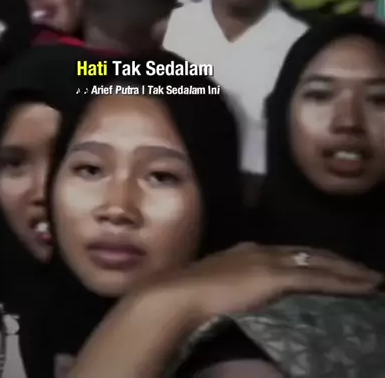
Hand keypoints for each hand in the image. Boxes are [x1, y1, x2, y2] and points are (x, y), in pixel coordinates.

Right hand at [172, 242, 381, 326]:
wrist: (180, 293)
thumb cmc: (190, 294)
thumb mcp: (216, 284)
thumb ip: (233, 283)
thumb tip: (240, 292)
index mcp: (249, 251)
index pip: (292, 254)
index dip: (316, 259)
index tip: (335, 265)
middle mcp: (264, 250)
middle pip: (311, 254)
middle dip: (339, 262)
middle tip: (364, 272)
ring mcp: (272, 262)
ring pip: (321, 264)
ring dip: (349, 271)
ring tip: (371, 278)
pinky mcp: (277, 277)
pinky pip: (319, 279)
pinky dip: (344, 281)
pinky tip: (362, 286)